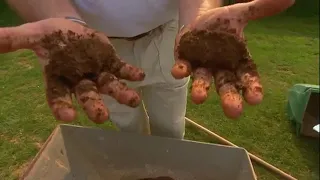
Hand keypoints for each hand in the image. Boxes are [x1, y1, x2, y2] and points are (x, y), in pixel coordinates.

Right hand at [0, 18, 144, 122]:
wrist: (69, 28)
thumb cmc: (50, 37)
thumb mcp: (31, 35)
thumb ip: (13, 40)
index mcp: (59, 78)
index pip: (58, 96)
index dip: (61, 106)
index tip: (67, 116)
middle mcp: (79, 80)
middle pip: (87, 96)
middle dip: (95, 106)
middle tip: (102, 118)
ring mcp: (97, 73)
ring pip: (109, 86)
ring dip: (121, 93)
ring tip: (133, 100)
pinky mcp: (110, 63)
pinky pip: (122, 70)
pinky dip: (131, 73)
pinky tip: (140, 76)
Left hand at [172, 0, 293, 118]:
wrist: (199, 20)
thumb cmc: (223, 24)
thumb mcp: (240, 15)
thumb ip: (259, 10)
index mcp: (237, 61)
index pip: (247, 77)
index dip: (252, 88)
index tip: (255, 100)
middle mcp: (221, 69)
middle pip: (226, 86)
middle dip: (229, 98)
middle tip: (233, 112)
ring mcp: (202, 67)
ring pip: (203, 81)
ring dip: (201, 90)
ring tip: (199, 98)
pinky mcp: (186, 62)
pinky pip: (184, 68)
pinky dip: (181, 70)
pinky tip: (178, 72)